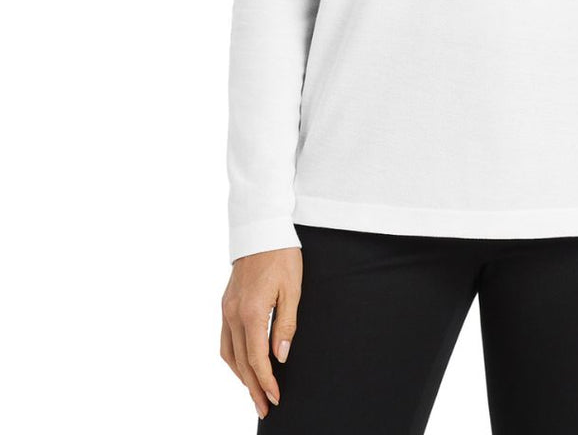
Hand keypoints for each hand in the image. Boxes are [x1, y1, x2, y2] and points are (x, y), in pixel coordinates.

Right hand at [220, 247, 302, 417]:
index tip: (275, 398)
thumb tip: (280, 357)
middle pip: (240, 362)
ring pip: (228, 354)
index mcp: (251, 312)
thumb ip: (286, 324)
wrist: (262, 229)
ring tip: (254, 391)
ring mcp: (226, 308)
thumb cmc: (282, 256)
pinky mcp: (225, 303)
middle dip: (253, 387)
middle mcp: (233, 313)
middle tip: (264, 407)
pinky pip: (225, 339)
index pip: (256, 358)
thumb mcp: (293, 289)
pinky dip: (233, 358)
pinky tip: (242, 365)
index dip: (266, 381)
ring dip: (240, 376)